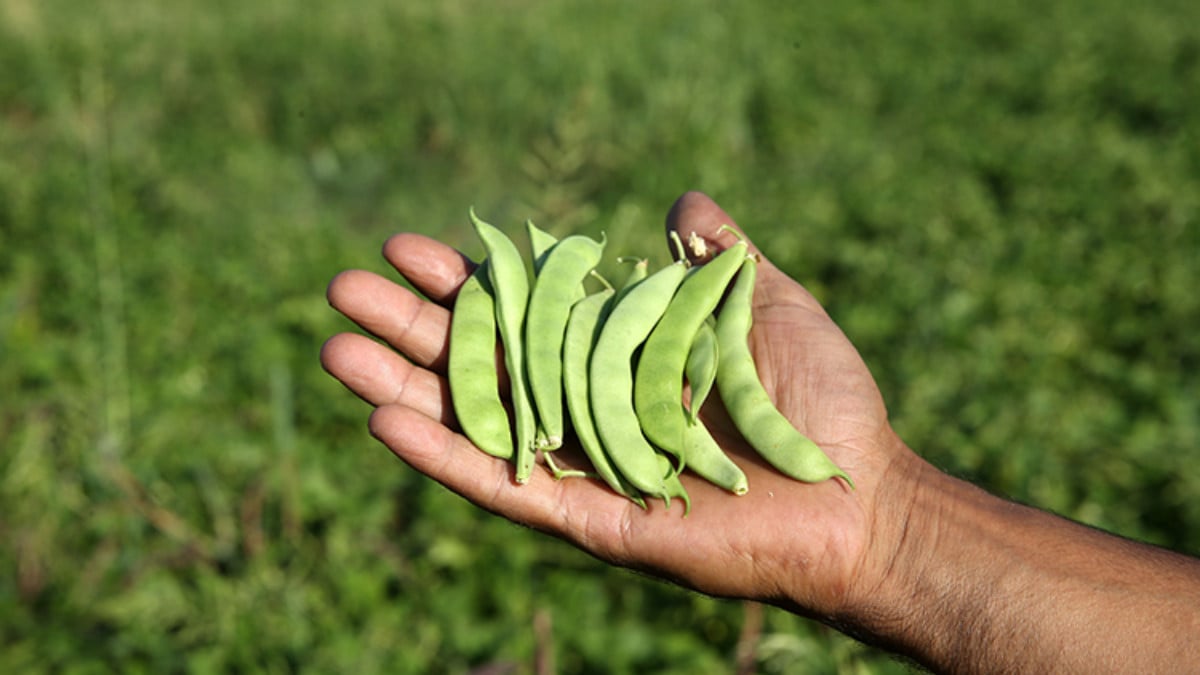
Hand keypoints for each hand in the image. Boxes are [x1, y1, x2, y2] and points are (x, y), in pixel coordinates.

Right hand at [320, 191, 920, 620]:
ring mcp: (580, 465)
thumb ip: (719, 257)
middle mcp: (586, 408)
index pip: (524, 313)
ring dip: (403, 389)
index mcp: (617, 357)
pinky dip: (445, 456)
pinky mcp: (586, 518)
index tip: (409, 247)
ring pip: (475, 423)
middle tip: (342, 290)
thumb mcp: (767, 303)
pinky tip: (385, 421)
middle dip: (411, 328)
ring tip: (336, 350)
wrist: (855, 494)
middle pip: (481, 363)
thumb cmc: (819, 400)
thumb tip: (681, 201)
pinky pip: (503, 486)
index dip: (467, 282)